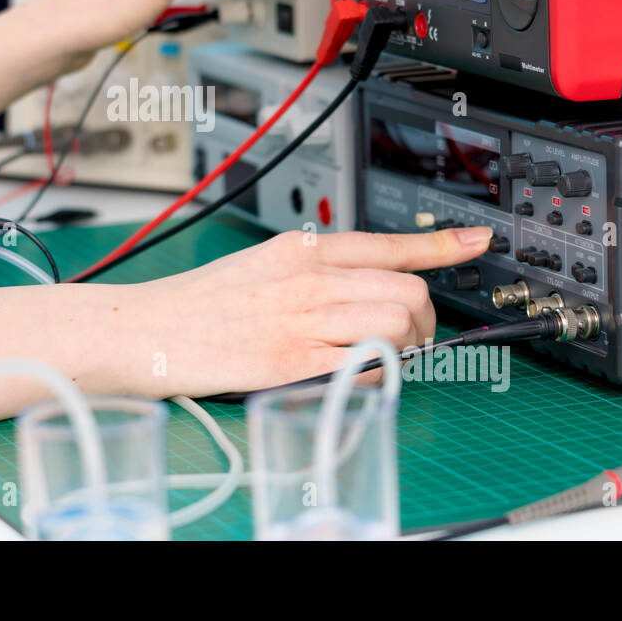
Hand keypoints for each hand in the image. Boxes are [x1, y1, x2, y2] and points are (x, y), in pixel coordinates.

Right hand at [119, 227, 494, 398]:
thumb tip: (360, 290)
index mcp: (301, 249)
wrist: (144, 329)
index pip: (387, 243)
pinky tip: (355, 378)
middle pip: (407, 290)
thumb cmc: (196, 305)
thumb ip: (310, 273)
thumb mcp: (258, 267)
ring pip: (396, 324)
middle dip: (424, 320)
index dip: (442, 245)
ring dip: (404, 348)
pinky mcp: (292, 361)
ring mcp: (302, 319)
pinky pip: (366, 367)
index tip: (476, 241)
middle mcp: (308, 278)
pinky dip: (376, 377)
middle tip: (408, 338)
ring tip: (382, 360)